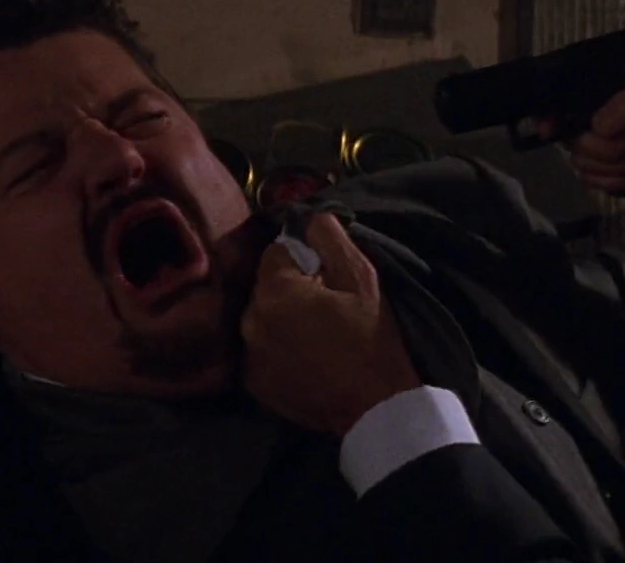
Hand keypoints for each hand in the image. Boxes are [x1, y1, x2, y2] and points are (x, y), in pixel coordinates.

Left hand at [241, 214, 420, 434]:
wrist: (375, 407)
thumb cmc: (372, 338)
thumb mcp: (362, 279)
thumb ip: (331, 239)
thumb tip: (311, 217)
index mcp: (275, 292)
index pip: (276, 253)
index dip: (303, 260)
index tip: (326, 277)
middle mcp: (251, 320)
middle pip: (265, 286)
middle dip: (289, 289)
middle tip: (324, 305)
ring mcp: (250, 355)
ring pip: (261, 317)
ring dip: (281, 318)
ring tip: (315, 333)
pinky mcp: (254, 382)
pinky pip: (260, 348)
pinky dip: (276, 347)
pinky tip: (304, 356)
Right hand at [560, 68, 624, 194]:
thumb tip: (597, 126)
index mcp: (607, 92)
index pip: (562, 101)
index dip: (549, 117)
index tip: (550, 132)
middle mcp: (600, 116)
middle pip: (575, 144)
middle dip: (611, 152)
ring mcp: (608, 143)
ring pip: (584, 167)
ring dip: (618, 169)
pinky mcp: (617, 166)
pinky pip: (599, 183)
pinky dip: (619, 185)